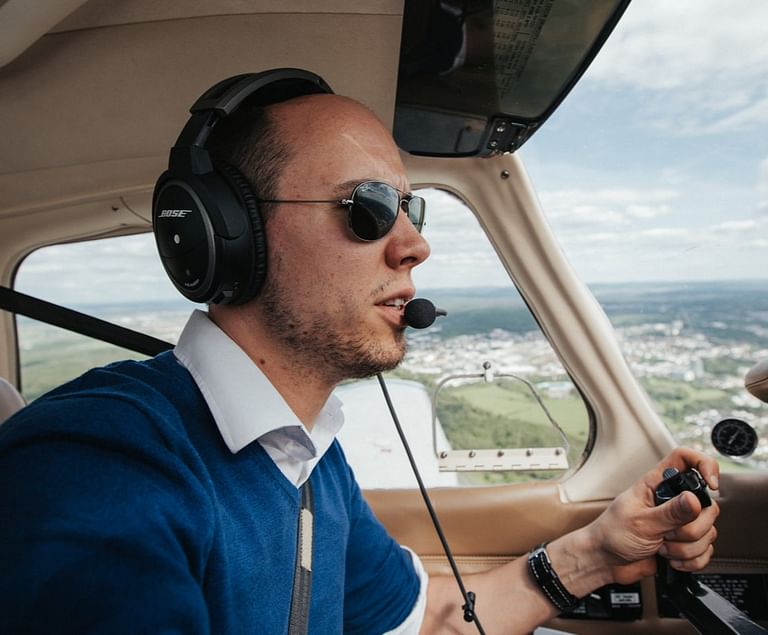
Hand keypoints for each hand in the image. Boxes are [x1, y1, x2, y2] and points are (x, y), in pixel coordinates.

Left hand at [587, 447, 719, 584]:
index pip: (686, 458)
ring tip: (662, 546)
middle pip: (706, 504)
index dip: (704, 464)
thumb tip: (694, 500)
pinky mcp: (685, 543)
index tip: (711, 484)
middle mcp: (671, 500)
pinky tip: (672, 559)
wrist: (607, 562)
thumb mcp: (640, 522)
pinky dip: (692, 560)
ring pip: (708, 531)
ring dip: (687, 547)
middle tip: (666, 533)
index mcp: (656, 484)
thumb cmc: (612, 534)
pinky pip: (706, 550)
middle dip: (690, 528)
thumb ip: (670, 512)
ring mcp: (680, 522)